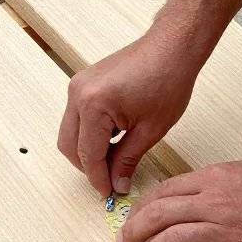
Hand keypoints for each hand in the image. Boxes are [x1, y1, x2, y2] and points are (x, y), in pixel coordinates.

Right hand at [57, 34, 198, 195]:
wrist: (172, 48)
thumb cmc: (168, 79)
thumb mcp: (151, 130)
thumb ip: (128, 160)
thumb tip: (117, 183)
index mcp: (93, 105)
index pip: (88, 154)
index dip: (98, 178)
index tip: (108, 193)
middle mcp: (78, 94)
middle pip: (69, 146)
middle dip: (88, 167)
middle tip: (110, 180)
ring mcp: (77, 86)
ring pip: (69, 133)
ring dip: (87, 151)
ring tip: (115, 160)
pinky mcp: (83, 83)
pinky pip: (76, 118)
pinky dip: (89, 134)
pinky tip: (113, 140)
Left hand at [116, 161, 241, 241]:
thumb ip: (213, 182)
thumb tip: (185, 196)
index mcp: (215, 178)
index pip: (164, 192)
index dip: (141, 207)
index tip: (132, 218)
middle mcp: (216, 202)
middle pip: (160, 215)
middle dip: (134, 230)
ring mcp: (229, 230)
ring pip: (173, 241)